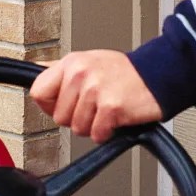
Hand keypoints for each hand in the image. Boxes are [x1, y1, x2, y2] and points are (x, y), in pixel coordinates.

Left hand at [29, 50, 163, 141]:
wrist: (159, 75)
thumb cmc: (126, 72)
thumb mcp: (89, 60)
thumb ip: (61, 68)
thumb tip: (35, 68)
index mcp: (72, 62)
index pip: (38, 92)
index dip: (50, 105)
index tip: (66, 104)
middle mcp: (81, 73)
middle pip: (58, 116)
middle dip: (77, 117)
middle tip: (95, 105)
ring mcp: (95, 90)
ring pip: (76, 128)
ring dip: (93, 125)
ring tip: (107, 109)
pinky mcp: (110, 107)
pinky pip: (96, 134)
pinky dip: (107, 131)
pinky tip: (116, 117)